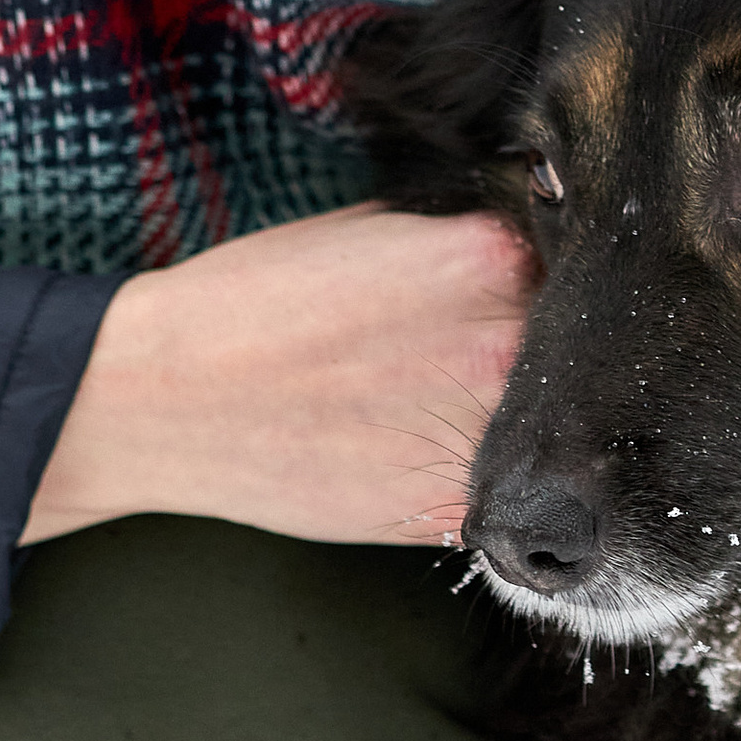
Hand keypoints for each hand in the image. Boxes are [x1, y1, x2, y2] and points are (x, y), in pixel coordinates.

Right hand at [21, 203, 530, 548]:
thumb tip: (529, 247)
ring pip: (547, 431)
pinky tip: (423, 454)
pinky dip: (482, 482)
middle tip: (474, 357)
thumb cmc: (253, 303)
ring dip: (522, 424)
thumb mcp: (368, 230)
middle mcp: (502, 343)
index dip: (551, 282)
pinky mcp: (452, 510)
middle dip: (545, 351)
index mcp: (487, 258)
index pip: (572, 264)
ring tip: (442, 407)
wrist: (166, 399)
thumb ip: (461, 240)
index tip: (529, 294)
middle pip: (574, 349)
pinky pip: (502, 494)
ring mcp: (483, 435)